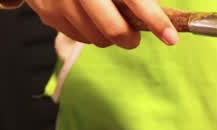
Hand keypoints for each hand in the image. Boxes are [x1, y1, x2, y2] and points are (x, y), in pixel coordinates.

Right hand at [24, 0, 178, 48]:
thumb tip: (157, 9)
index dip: (155, 19)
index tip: (171, 37)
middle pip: (113, 28)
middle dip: (130, 38)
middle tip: (135, 37)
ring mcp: (59, 0)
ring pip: (95, 38)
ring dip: (108, 36)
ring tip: (108, 18)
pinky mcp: (46, 12)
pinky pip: (76, 36)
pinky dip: (88, 32)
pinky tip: (88, 17)